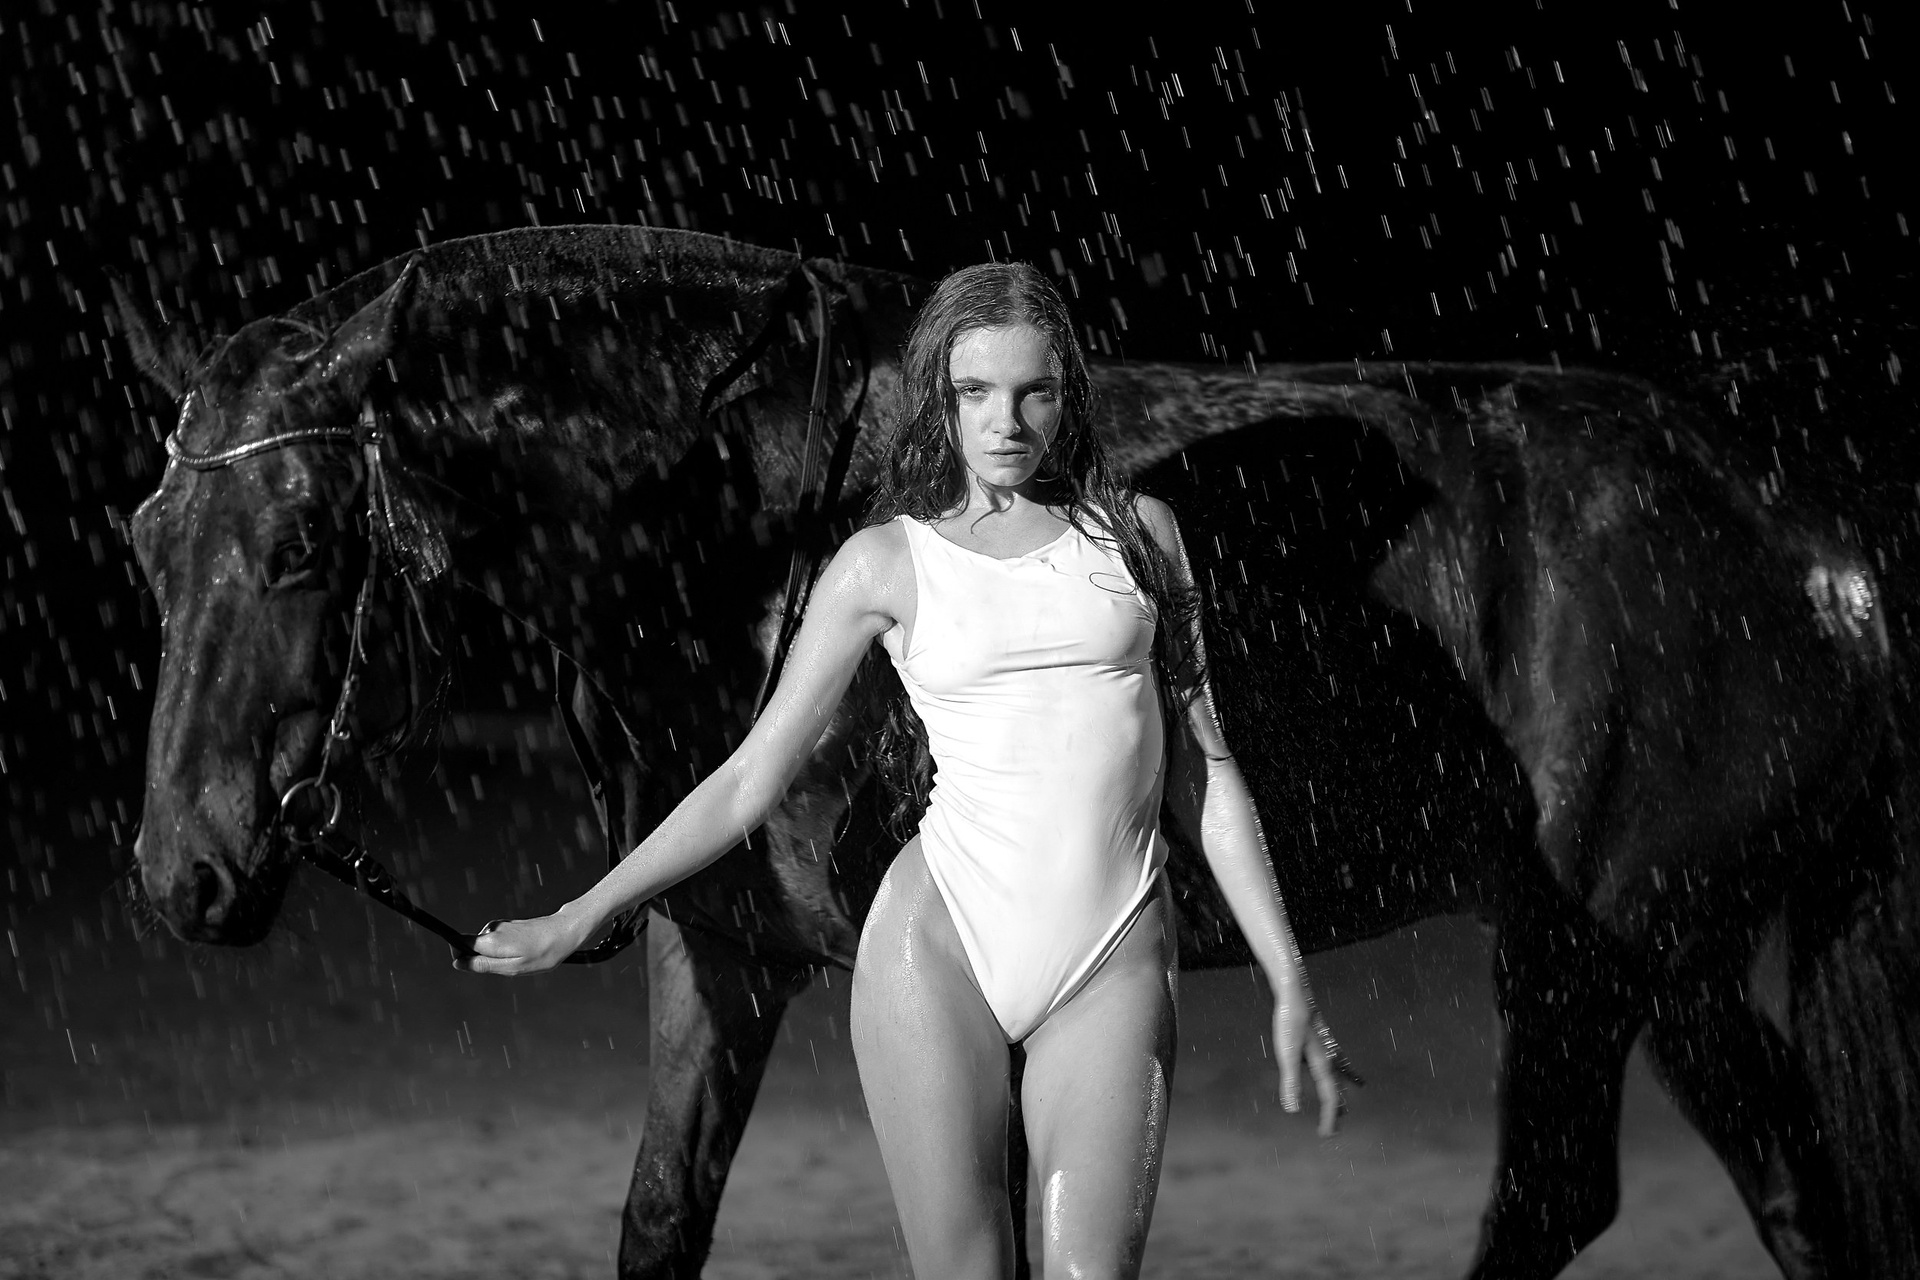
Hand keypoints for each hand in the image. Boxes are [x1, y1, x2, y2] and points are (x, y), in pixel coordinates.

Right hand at [453, 905, 594, 974]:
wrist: (564, 931)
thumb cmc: (543, 952)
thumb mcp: (512, 967)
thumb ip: (483, 965)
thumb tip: (459, 964)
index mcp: (490, 941)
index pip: (459, 944)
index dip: (460, 957)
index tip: (473, 967)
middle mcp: (493, 929)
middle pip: (474, 947)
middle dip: (484, 960)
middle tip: (509, 966)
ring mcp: (502, 926)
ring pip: (488, 946)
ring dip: (498, 956)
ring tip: (521, 959)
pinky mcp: (511, 925)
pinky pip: (499, 941)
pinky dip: (507, 950)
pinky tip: (525, 952)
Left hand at [1271, 978, 1358, 1135]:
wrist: (1295, 993)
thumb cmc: (1290, 1021)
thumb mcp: (1287, 1053)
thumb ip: (1290, 1081)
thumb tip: (1292, 1110)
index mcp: (1323, 1064)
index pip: (1330, 1098)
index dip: (1329, 1118)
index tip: (1326, 1135)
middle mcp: (1330, 1059)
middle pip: (1336, 1091)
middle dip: (1335, 1112)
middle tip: (1332, 1132)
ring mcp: (1328, 1049)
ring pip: (1339, 1079)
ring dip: (1340, 1096)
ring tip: (1344, 1110)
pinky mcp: (1322, 1041)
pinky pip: (1338, 1064)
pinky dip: (1346, 1074)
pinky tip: (1352, 1076)